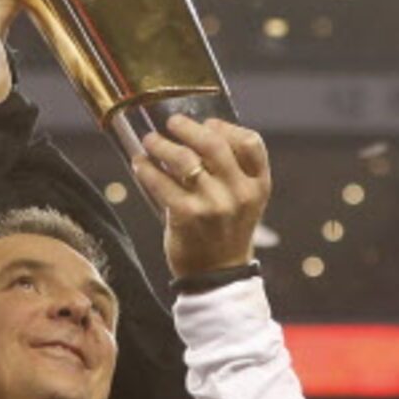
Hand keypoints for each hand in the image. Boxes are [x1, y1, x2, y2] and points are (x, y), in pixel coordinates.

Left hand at [135, 115, 269, 276]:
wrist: (217, 275)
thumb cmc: (226, 231)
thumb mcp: (243, 201)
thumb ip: (231, 171)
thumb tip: (197, 132)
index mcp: (258, 185)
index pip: (250, 142)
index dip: (225, 127)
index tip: (207, 123)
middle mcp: (240, 193)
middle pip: (214, 144)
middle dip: (188, 128)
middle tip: (172, 123)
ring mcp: (214, 204)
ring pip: (184, 159)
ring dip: (162, 145)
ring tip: (150, 141)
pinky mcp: (187, 216)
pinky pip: (162, 182)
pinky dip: (147, 169)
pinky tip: (140, 164)